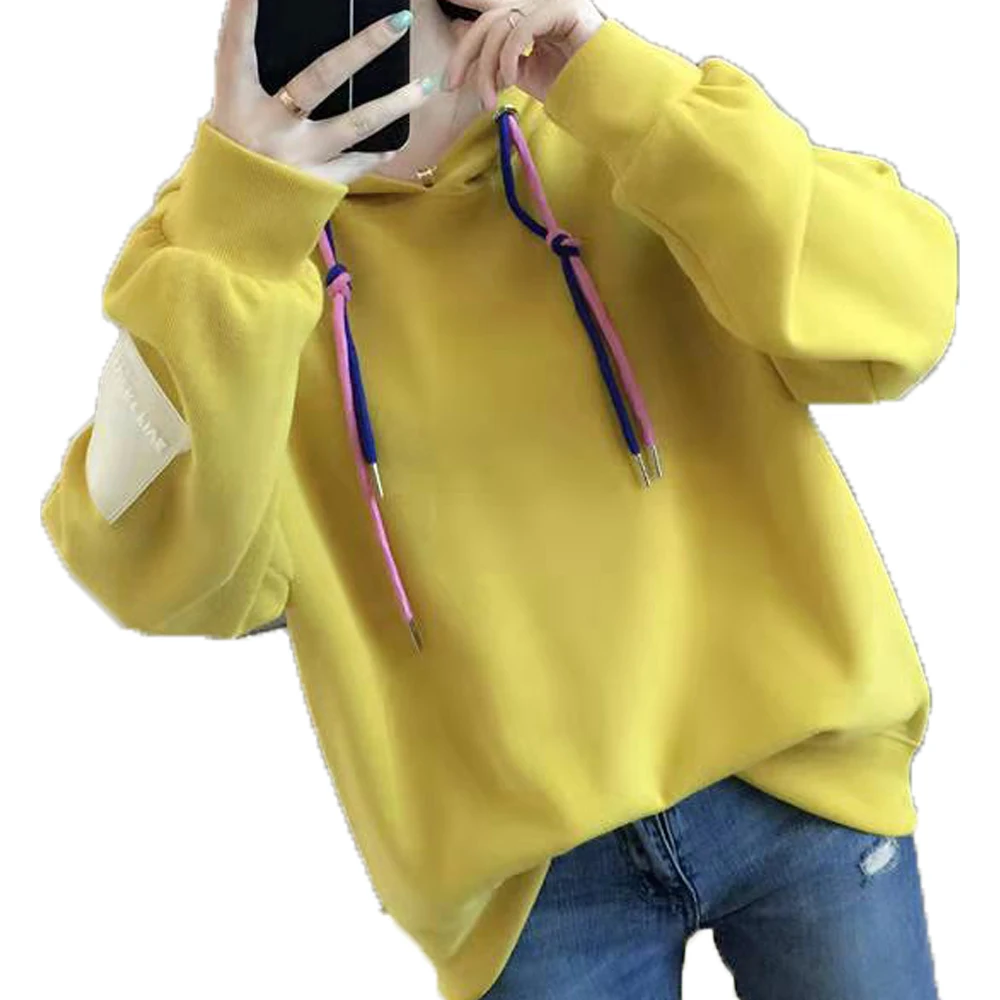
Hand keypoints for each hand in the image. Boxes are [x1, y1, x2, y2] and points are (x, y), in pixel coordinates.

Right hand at [209, 0, 443, 184]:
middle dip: (363, 47)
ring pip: (356, 124)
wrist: (232, 225)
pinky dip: (375, 153)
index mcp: (235, 100)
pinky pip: (355, 163)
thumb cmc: (235, 158)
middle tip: (399, 22)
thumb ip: (259, 84)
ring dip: (395, 103)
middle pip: (321, 77)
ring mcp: (297, 158)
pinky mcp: (316, 186)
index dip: (242, 12)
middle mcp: (269, 126)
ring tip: (427, 86)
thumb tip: (305, 50)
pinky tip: (395, 142)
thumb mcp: (232, 116)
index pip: (235, 46)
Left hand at [444, 0, 604, 108]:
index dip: (467, 8)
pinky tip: (509, 80)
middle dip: (464, 54)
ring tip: (488, 99)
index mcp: (528, 19)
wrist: (605, 96)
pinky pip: (520, 29)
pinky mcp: (562, 10)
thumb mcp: (523, 75)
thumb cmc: (569, 86)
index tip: (444, 7)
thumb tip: (460, 33)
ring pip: (499, 27)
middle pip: (488, 21)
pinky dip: (508, 57)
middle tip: (451, 84)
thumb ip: (495, 58)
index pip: (491, 10)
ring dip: (487, 68)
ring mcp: (550, 5)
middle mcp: (537, 6)